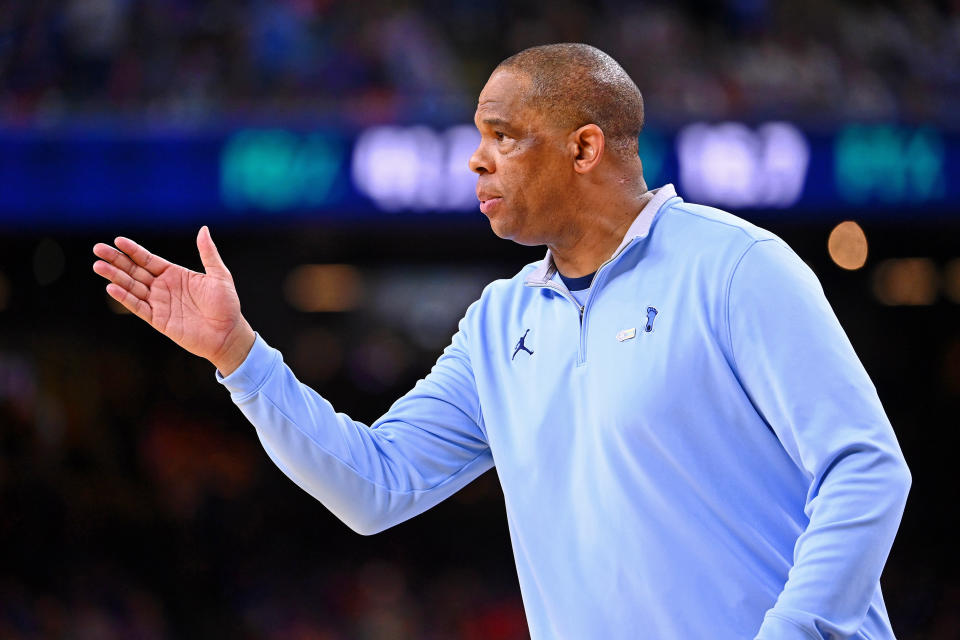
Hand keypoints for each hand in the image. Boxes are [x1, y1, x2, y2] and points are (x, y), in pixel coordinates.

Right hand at [92, 226, 254, 375]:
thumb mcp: (219, 275)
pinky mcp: (158, 320)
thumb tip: (204, 229)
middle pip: (135, 270)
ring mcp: (159, 303)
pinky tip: (112, 287)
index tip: (118, 240)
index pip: (148, 259)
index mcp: (175, 274)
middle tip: (98, 249)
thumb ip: (208, 253)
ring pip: (132, 287)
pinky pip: (138, 307)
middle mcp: (163, 287)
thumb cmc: (226, 305)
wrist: (228, 334)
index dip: (133, 250)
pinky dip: (125, 298)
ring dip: (115, 277)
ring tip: (98, 266)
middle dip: (116, 260)